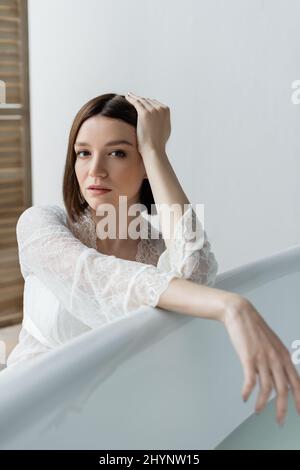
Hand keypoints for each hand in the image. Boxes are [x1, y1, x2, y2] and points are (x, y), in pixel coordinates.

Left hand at [125, 92, 170, 156]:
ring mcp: (153, 110)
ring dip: (134, 97)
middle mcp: (160, 108)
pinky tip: (127, 96)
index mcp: (166, 111)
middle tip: (133, 97)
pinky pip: (136, 102)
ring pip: (141, 100)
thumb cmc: (158, 143)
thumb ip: (163, 120)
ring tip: (129, 95)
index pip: (154, 102)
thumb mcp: (165, 128)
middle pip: (148, 100)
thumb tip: (160, 117)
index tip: (140, 101)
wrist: (154, 149)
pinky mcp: (144, 113)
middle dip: (140, 99)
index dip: (146, 102)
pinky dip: (131, 98)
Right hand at [223, 297, 299, 424]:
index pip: (297, 382)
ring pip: (267, 389)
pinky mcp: (249, 358)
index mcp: (284, 355)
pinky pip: (251, 381)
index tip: (299, 412)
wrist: (241, 313)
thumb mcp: (272, 344)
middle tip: (280, 421)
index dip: (299, 400)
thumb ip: (276, 360)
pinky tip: (244, 397)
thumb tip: (278, 377)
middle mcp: (276, 359)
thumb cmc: (254, 329)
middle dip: (283, 409)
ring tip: (258, 411)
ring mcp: (263, 359)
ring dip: (263, 404)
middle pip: (284, 390)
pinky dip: (247, 392)